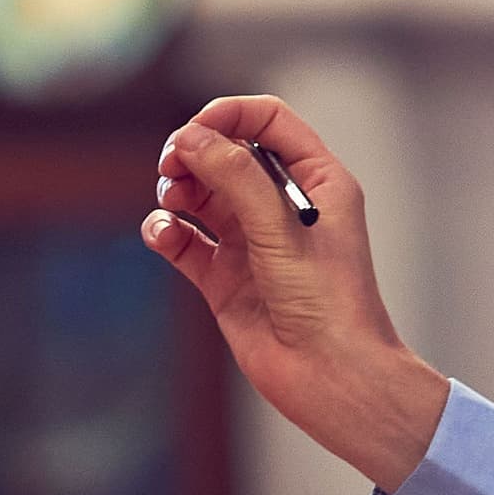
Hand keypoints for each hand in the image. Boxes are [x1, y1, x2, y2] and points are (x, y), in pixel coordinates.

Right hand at [142, 94, 450, 488]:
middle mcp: (283, 206)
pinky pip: (185, 241)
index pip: (268, 122)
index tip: (192, 131)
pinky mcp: (225, 278)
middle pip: (226, 153)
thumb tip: (189, 138)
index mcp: (318, 181)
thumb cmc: (328, 303)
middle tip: (171, 167)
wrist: (331, 378)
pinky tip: (162, 234)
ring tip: (172, 202)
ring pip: (200, 195)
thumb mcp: (282, 230)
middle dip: (193, 152)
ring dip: (177, 189)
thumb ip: (236, 178)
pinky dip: (166, 231)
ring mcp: (252, 241)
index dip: (227, 116)